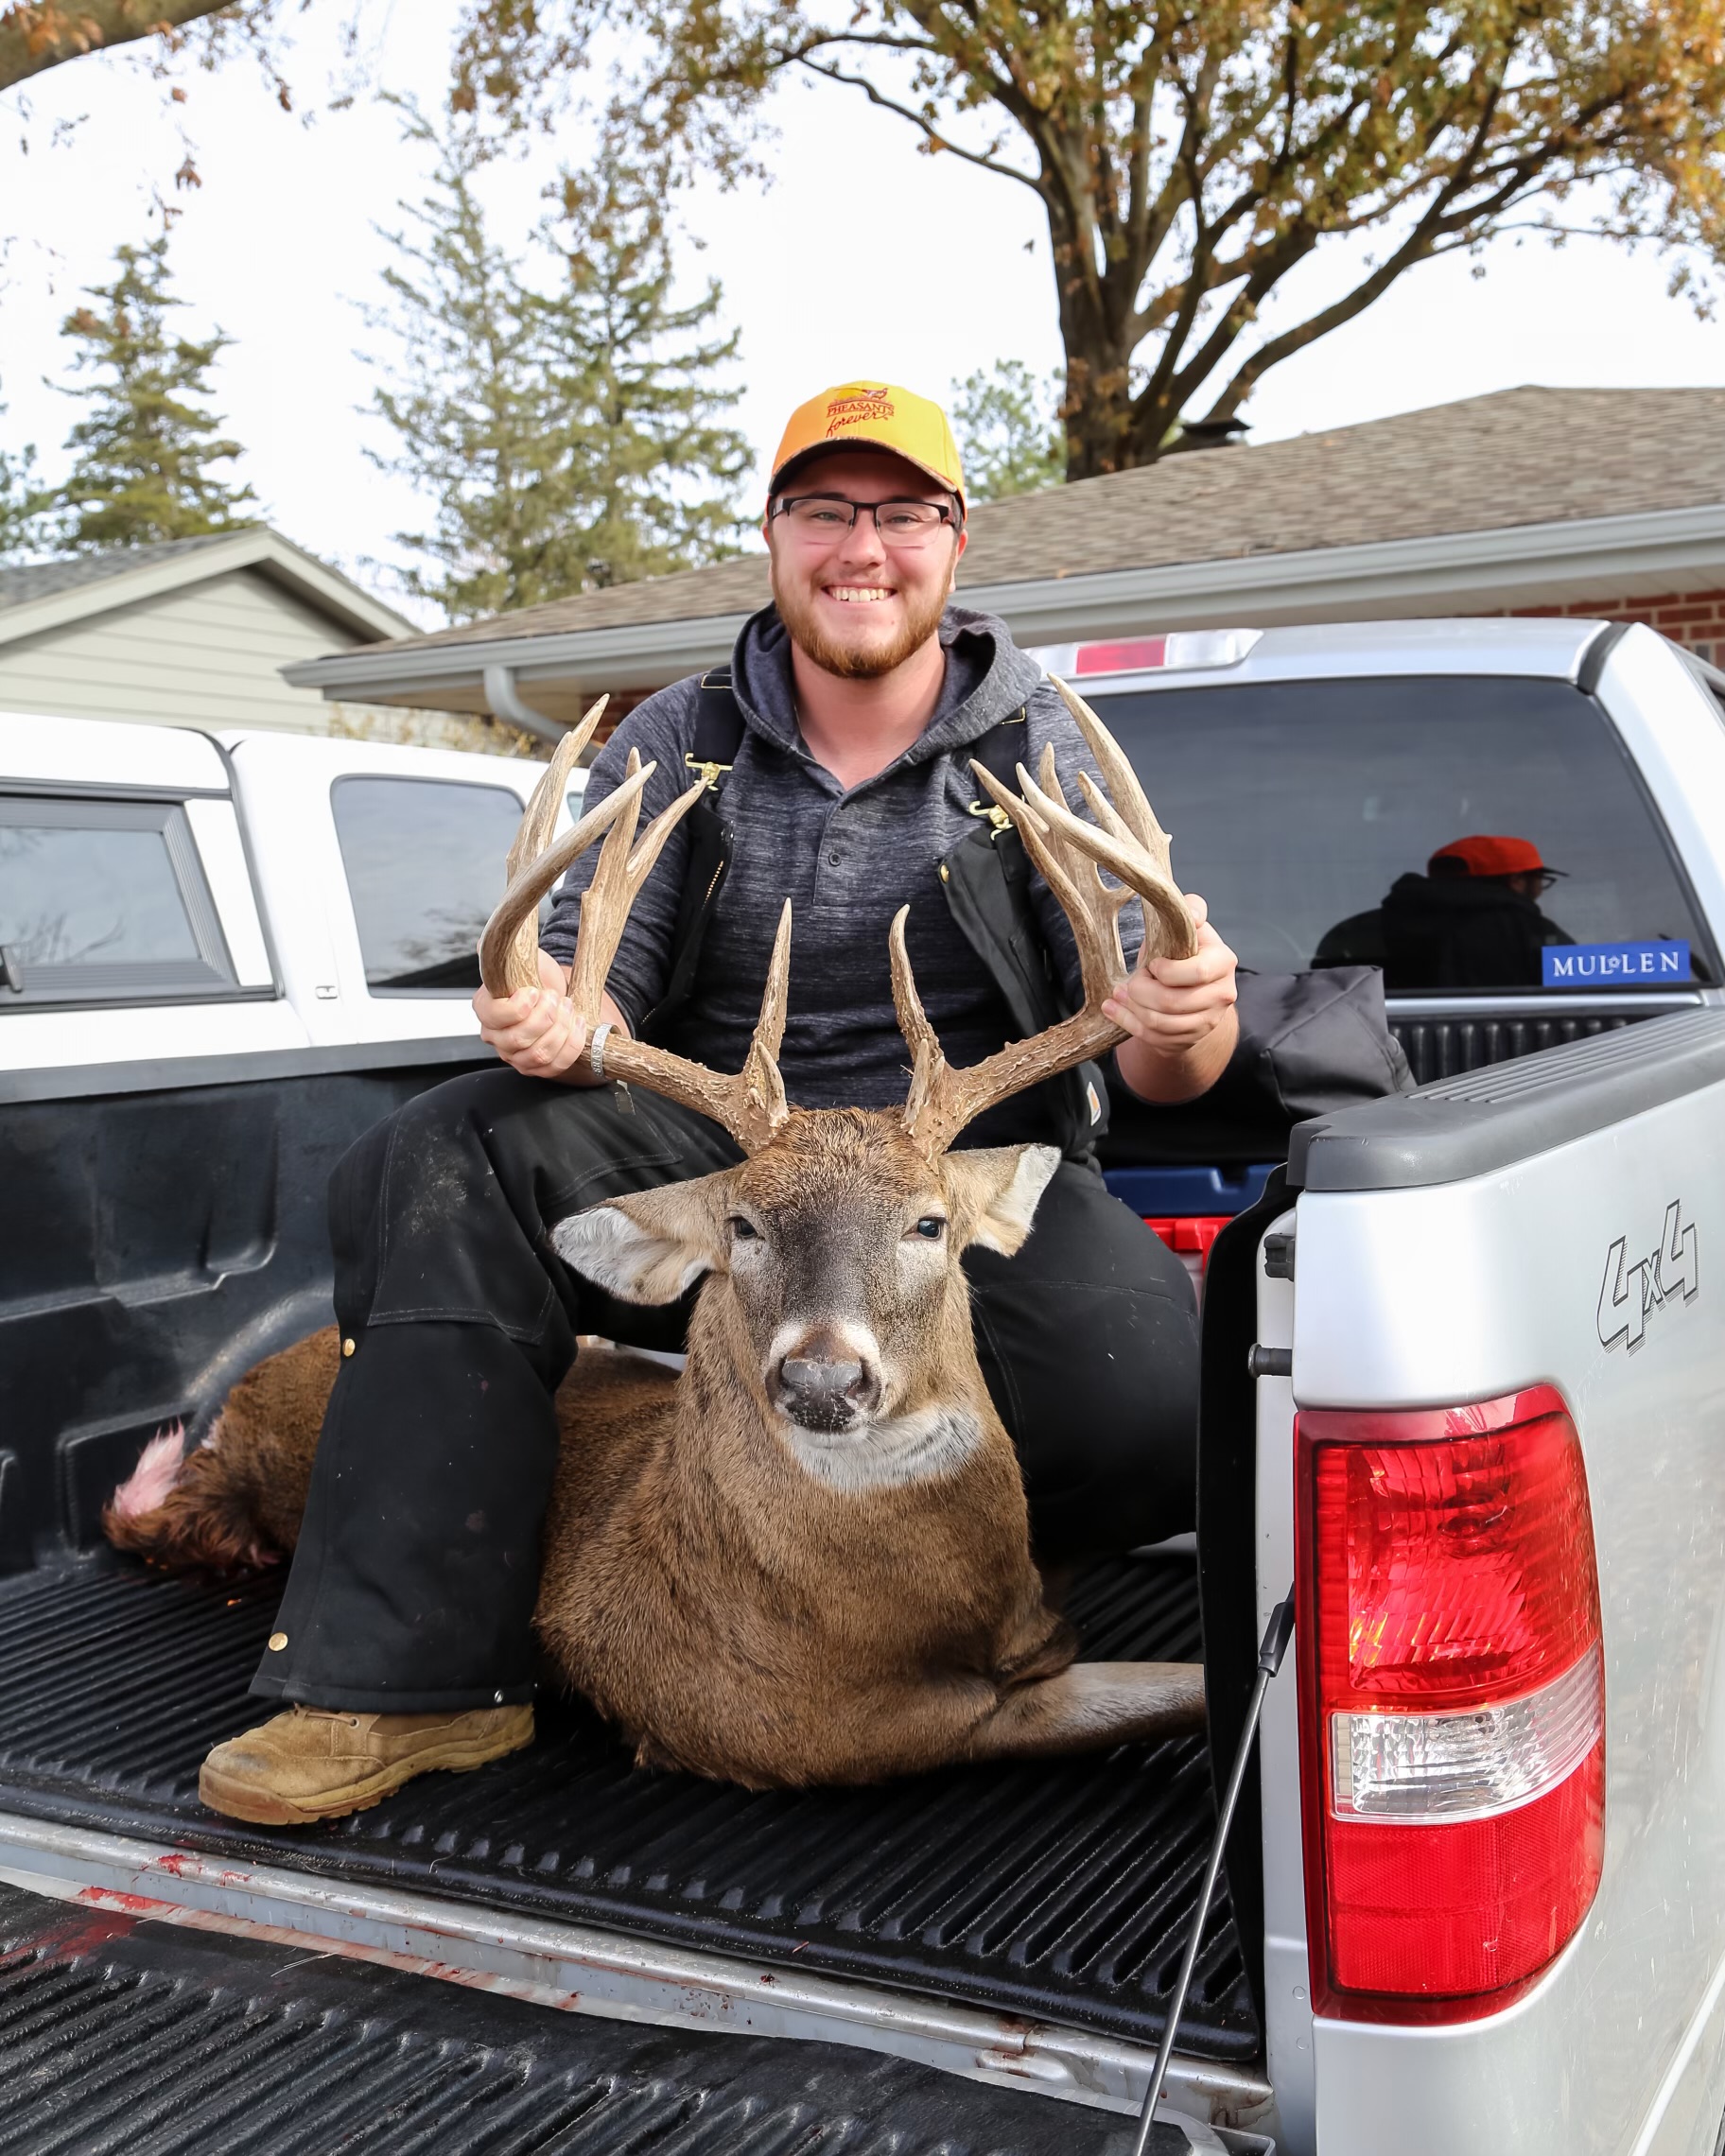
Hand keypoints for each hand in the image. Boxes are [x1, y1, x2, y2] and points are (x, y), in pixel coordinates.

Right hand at [473, 949, 590, 1079]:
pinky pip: (555, 1067)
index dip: (519, 1007)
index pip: (494, 1016)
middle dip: (546, 1017)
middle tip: (557, 997)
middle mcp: (495, 1036)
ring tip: (569, 1007)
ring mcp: (514, 1055)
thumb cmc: (533, 975)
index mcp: (484, 1007)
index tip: (536, 991)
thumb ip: (500, 950)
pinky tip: (578, 1024)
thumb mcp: (518, 956)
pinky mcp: (535, 1067)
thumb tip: (482, 944)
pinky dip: (572, 1045)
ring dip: (561, 1030)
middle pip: (518, 1039)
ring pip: (538, 1055)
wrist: (552, 992)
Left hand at [1107, 894, 1238, 1103]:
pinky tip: (1114, 1010)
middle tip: (1128, 982)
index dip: (1168, 971)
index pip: (1197, 973)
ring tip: (1118, 994)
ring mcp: (1208, 1021)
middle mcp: (1222, 995)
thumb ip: (1190, 910)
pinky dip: (1128, 1023)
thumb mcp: (1188, 926)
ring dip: (1132, 1008)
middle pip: (1173, 1003)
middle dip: (1141, 991)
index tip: (1152, 964)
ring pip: (1162, 1024)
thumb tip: (1192, 913)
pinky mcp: (1190, 1039)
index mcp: (1223, 962)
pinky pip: (1155, 1039)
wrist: (1190, 986)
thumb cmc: (1184, 951)